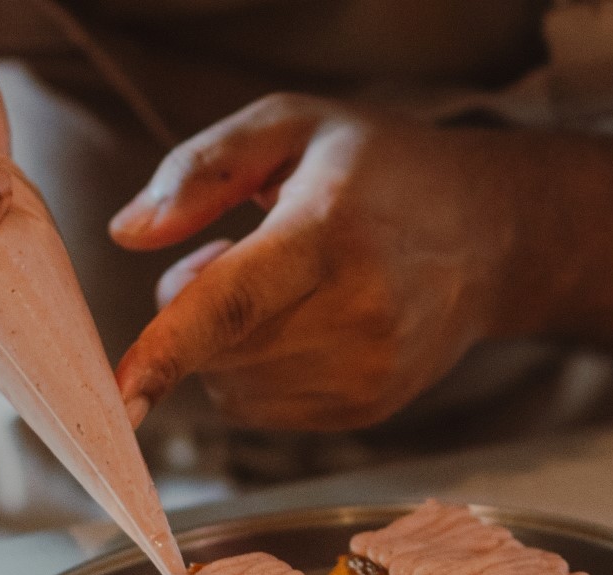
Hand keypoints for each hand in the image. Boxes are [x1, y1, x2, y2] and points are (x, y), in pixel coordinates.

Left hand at [110, 94, 520, 430]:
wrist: (489, 234)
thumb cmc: (381, 171)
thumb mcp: (292, 126)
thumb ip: (202, 168)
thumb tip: (128, 232)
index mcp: (328, 232)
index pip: (236, 302)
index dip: (169, 348)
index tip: (123, 394)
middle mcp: (358, 313)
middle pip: (218, 349)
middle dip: (194, 312)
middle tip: (237, 254)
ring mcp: (369, 371)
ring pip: (233, 387)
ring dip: (228, 346)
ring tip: (284, 288)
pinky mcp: (368, 409)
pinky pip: (264, 410)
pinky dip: (259, 372)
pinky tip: (305, 323)